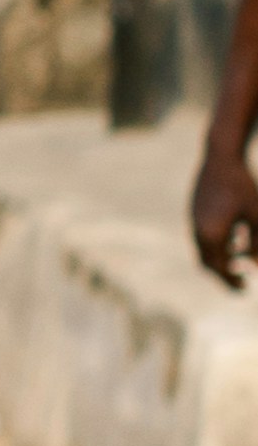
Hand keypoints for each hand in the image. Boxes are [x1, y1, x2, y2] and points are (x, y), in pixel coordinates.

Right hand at [198, 140, 255, 290]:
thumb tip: (256, 267)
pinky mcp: (195, 210)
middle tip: (240, 284)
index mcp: (211, 234)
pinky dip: (217, 244)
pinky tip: (235, 238)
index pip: (220, 268)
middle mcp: (197, 229)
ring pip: (204, 249)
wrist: (221, 156)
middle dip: (223, 275)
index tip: (243, 289)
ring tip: (240, 260)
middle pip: (208, 262)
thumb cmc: (243, 187)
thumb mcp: (257, 217)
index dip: (231, 282)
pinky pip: (203, 235)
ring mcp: (193, 219)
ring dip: (220, 258)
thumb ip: (257, 244)